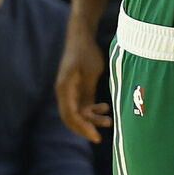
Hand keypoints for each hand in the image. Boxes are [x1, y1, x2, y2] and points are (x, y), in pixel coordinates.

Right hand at [55, 18, 110, 143]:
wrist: (81, 36)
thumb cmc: (86, 52)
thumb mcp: (91, 71)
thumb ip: (88, 91)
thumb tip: (87, 112)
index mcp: (64, 89)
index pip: (71, 115)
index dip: (83, 128)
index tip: (95, 136)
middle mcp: (64, 92)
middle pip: (72, 118)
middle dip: (85, 128)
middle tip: (100, 137)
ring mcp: (70, 91)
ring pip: (78, 113)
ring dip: (91, 119)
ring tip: (109, 121)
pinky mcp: (77, 89)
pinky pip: (82, 105)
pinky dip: (92, 110)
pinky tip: (105, 108)